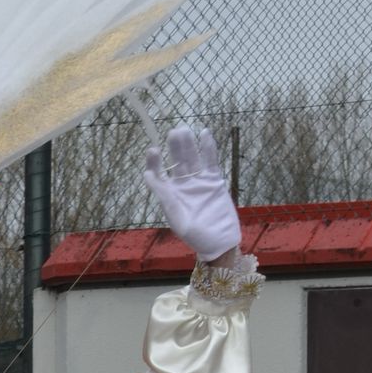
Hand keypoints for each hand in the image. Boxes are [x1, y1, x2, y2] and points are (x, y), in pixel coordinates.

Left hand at [143, 125, 240, 265]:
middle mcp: (182, 185)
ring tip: (185, 130)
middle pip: (177, 161)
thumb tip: (152, 177)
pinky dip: (208, 148)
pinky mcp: (214, 181)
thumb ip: (166, 198)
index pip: (158, 173)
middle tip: (174, 132)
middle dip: (174, 147)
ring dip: (188, 144)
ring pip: (192, 158)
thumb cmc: (195, 236)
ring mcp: (198, 181)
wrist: (218, 242)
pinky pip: (210, 161)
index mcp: (169, 194)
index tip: (154, 150)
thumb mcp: (177, 219)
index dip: (154, 162)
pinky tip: (204, 133)